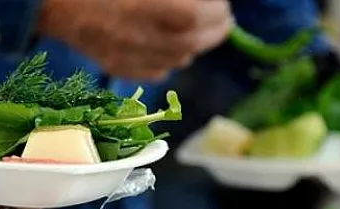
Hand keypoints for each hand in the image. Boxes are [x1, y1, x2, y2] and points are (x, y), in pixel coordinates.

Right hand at [38, 0, 233, 80]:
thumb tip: (205, 1)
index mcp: (162, 8)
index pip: (207, 15)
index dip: (219, 9)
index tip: (222, 3)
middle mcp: (150, 37)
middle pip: (199, 43)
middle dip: (215, 31)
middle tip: (221, 20)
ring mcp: (131, 57)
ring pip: (180, 60)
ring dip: (192, 45)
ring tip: (192, 31)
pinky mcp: (116, 67)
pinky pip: (155, 71)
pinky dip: (166, 60)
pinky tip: (164, 45)